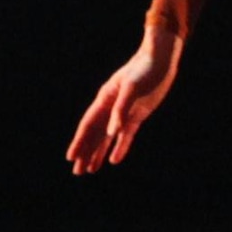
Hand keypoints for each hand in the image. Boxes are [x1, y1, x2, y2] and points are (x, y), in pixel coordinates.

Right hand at [66, 32, 180, 174]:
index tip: (70, 157)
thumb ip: (121, 109)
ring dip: (98, 153)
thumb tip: (112, 132)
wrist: (161, 59)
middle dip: (85, 152)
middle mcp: (110, 107)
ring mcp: (123, 112)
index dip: (79, 141)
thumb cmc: (145, 70)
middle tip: (77, 172)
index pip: (88, 125)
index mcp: (105, 99)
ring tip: (90, 170)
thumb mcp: (133, 88)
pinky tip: (114, 160)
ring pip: (107, 137)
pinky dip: (120, 148)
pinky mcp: (137, 115)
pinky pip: (125, 135)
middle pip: (95, 134)